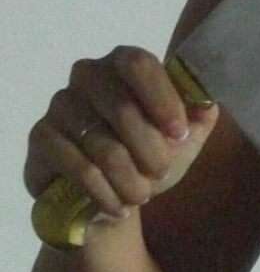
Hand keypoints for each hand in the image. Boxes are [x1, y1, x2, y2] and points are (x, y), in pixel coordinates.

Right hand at [25, 46, 219, 224]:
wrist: (109, 196)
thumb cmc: (147, 157)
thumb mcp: (184, 140)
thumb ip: (199, 117)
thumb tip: (207, 103)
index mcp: (124, 64)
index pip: (139, 65)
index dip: (162, 99)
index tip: (179, 134)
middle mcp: (87, 75)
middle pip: (121, 107)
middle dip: (150, 149)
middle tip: (161, 172)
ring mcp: (60, 104)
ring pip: (101, 144)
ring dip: (129, 179)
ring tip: (141, 196)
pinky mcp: (40, 137)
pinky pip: (78, 167)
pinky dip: (104, 193)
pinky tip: (117, 206)